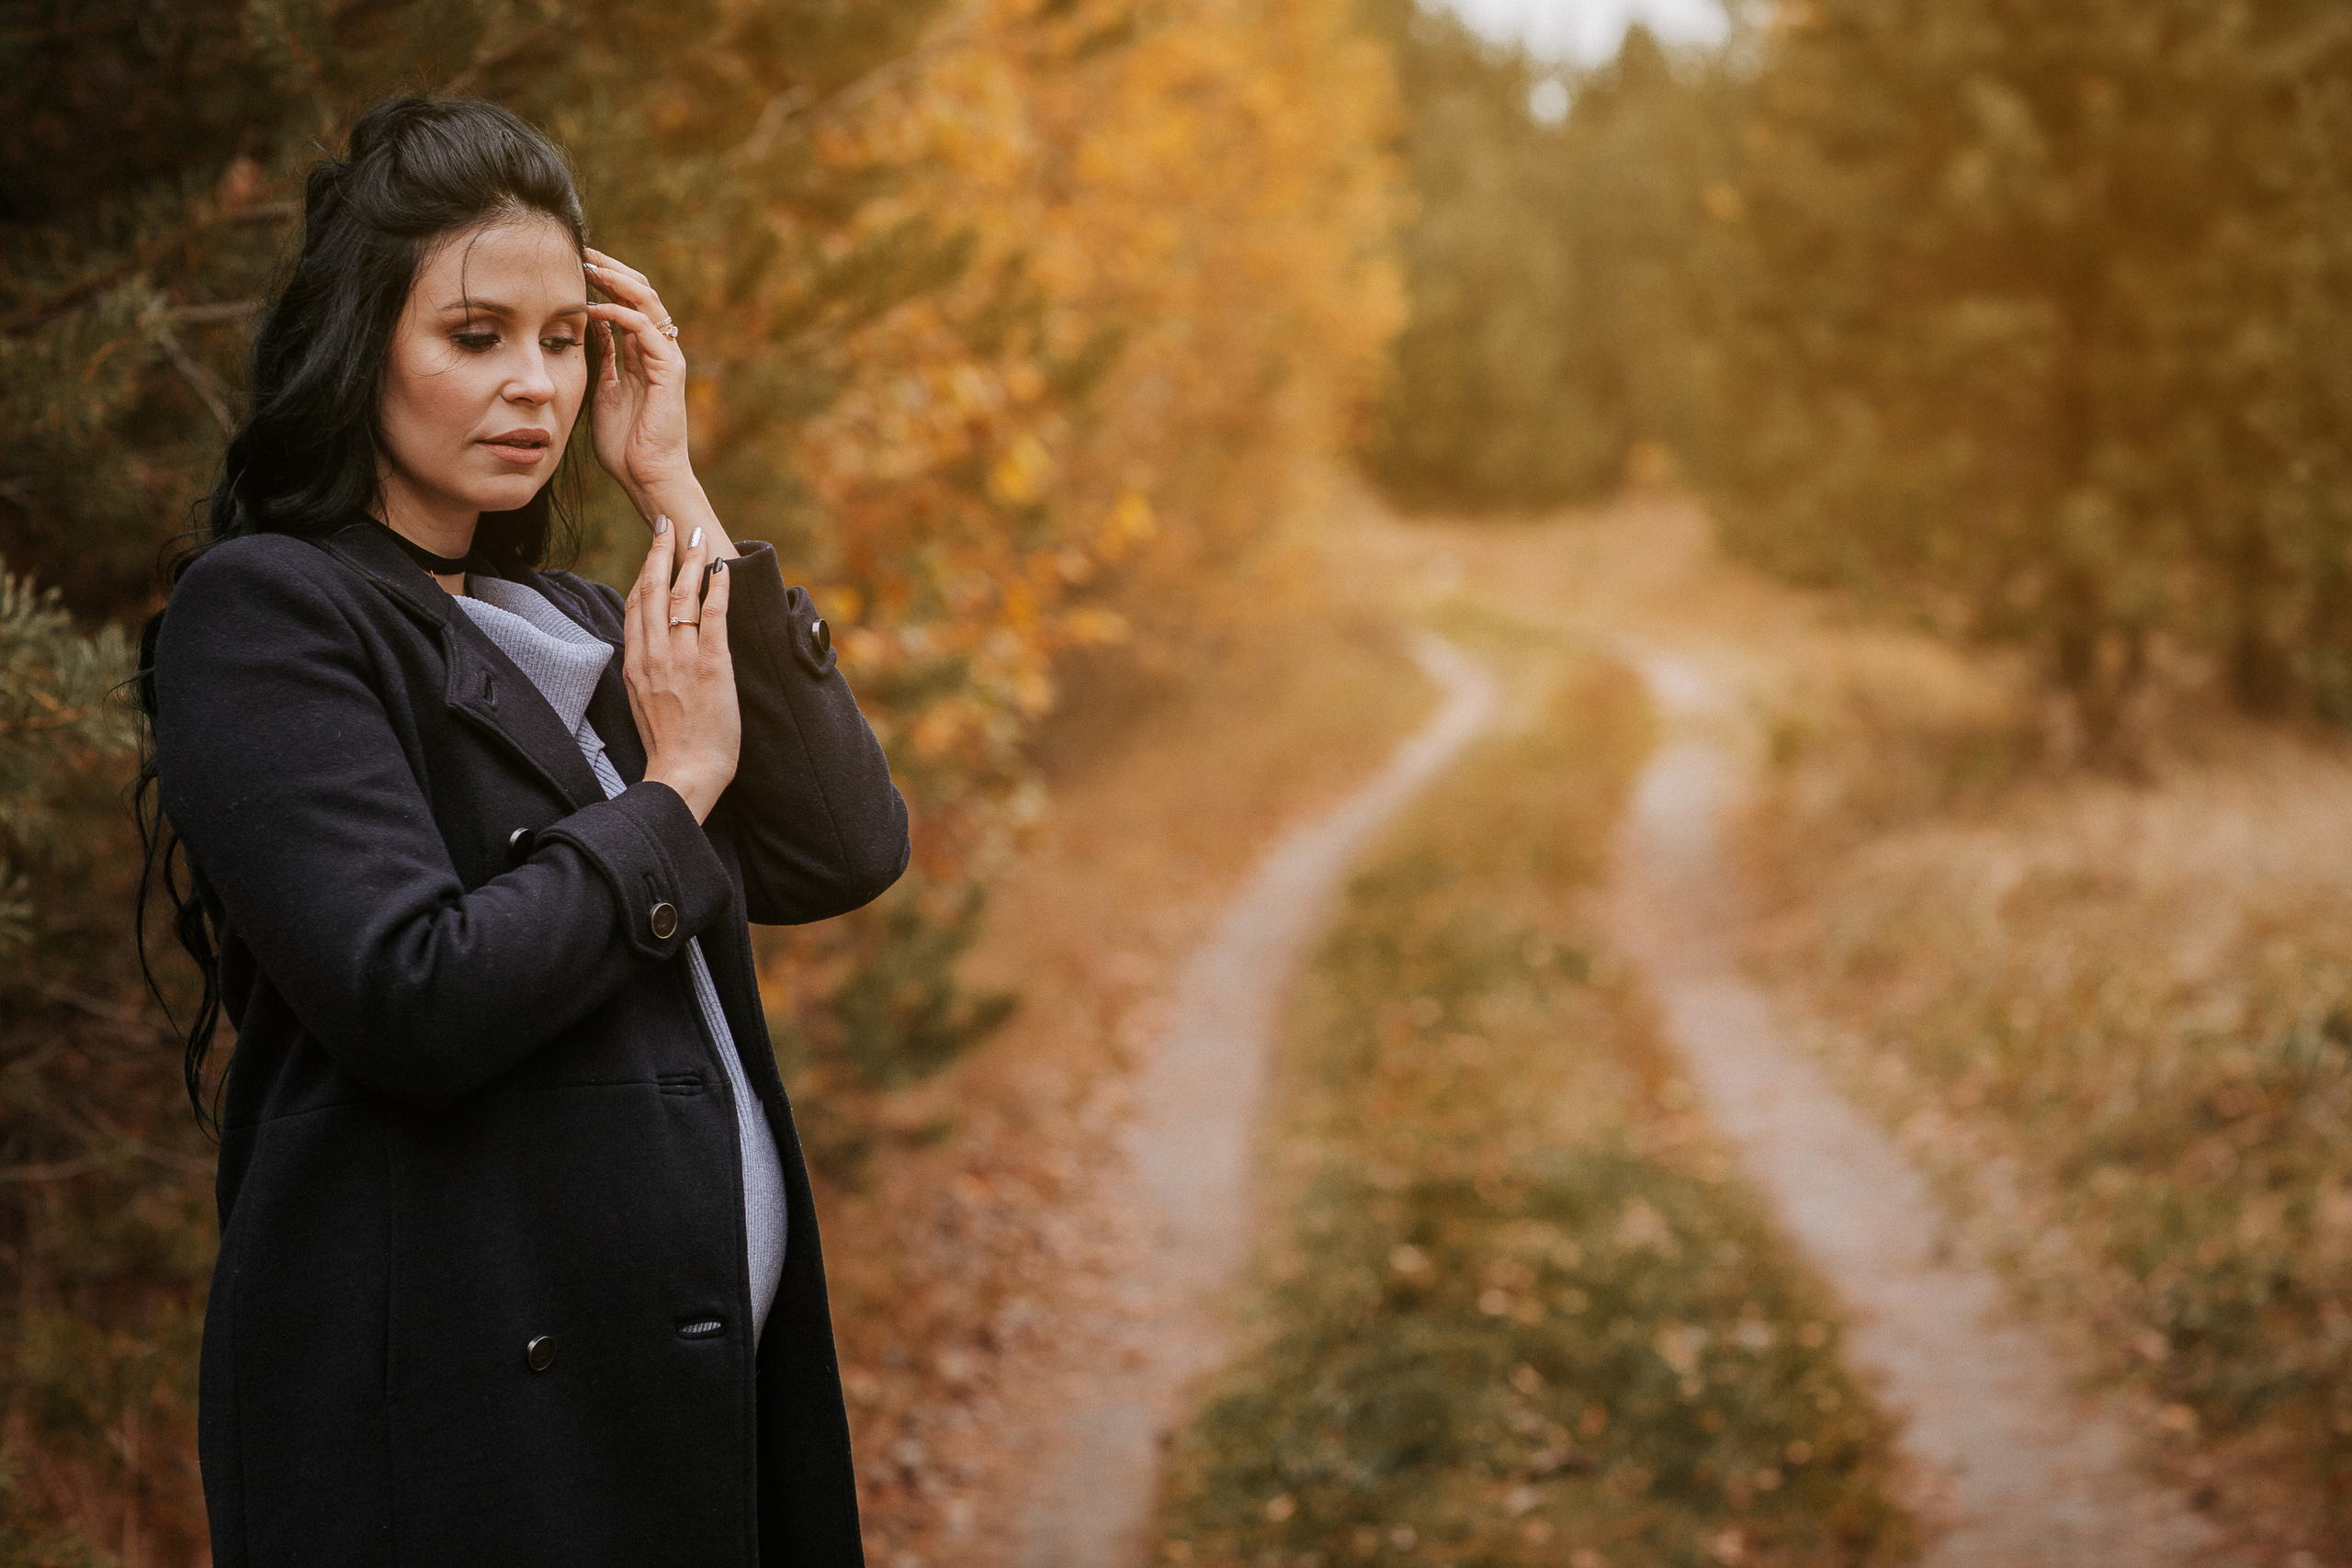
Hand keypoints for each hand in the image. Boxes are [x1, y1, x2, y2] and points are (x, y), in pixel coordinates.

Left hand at [584, 247, 698, 523]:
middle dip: (612, 270)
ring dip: (618, 282)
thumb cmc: (625, 446)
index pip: (628, 302)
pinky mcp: (669, 372)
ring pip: (648, 303)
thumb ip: (603, 358)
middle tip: (581, 251)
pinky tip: (594, 309)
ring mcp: (667, 359)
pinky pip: (646, 330)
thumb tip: (589, 325)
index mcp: (643, 354)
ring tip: (589, 267)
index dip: (605, 280)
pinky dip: (621, 314)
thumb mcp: (604, 391)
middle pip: (642, 293)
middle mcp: (659, 351)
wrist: (646, 478)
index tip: (574, 263)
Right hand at [623, 518, 738, 823]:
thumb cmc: (669, 748)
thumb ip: (648, 673)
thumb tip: (655, 656)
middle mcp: (653, 654)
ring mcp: (681, 657)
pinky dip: (717, 589)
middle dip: (660, 552)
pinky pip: (713, 616)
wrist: (681, 775)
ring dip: (689, 562)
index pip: (635, 606)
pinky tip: (722, 570)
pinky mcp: (711, 665)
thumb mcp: (644, 703)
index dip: (642, 572)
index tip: (651, 550)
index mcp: (635, 663)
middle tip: (668, 524)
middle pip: (652, 590)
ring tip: (696, 537)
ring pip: (680, 597)